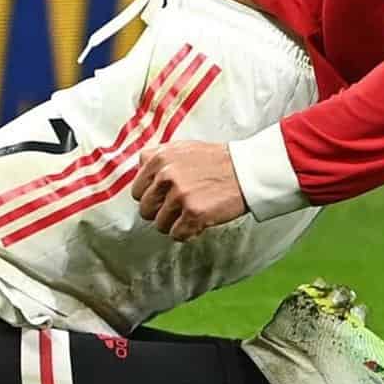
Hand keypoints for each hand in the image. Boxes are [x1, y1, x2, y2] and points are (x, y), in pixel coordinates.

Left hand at [131, 141, 247, 240]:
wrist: (247, 170)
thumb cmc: (218, 161)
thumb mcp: (183, 148)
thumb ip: (159, 159)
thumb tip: (140, 173)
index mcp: (160, 158)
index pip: (137, 190)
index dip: (151, 197)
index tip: (163, 198)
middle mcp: (166, 175)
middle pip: (145, 209)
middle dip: (161, 212)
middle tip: (178, 208)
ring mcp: (179, 195)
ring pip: (160, 225)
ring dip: (175, 224)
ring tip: (191, 213)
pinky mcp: (193, 213)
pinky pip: (177, 235)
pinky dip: (188, 233)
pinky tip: (198, 223)